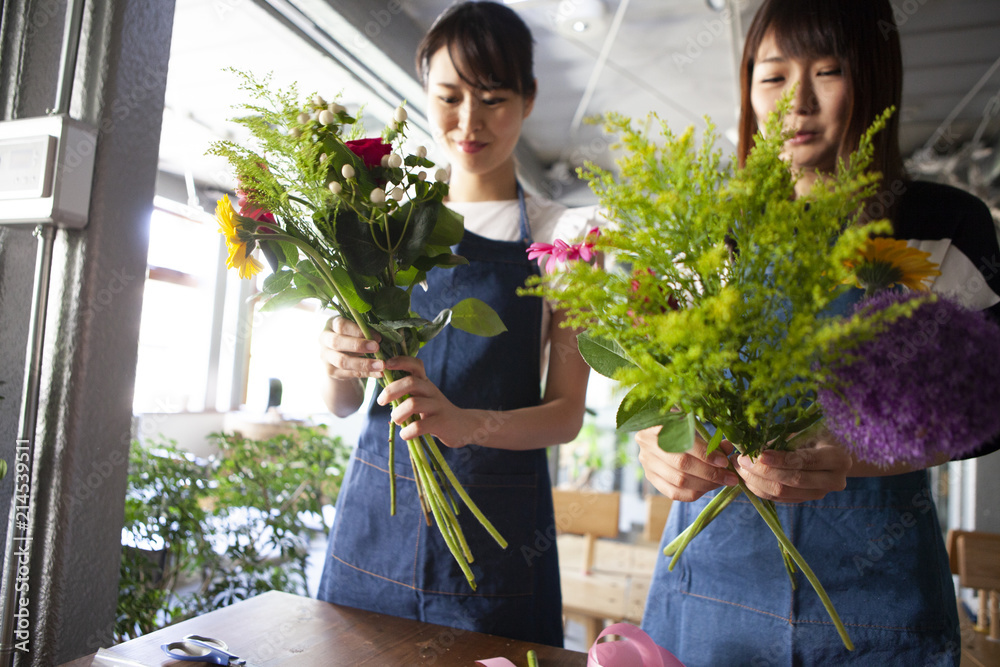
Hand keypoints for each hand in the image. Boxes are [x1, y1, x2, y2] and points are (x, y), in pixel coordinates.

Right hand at [318, 317, 383, 380]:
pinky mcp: (331, 371)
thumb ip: (366, 331)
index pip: (341, 326)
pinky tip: (379, 373)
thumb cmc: (354, 336)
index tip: (377, 337)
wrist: (343, 356)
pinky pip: (349, 373)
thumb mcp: (357, 330)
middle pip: (337, 342)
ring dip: (364, 364)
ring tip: (381, 365)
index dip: (359, 331)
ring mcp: (326, 356)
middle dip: (358, 345)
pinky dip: (366, 374)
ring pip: (342, 361)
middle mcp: (325, 339)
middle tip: (377, 348)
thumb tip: (382, 337)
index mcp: (332, 324)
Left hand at [376, 356, 473, 447]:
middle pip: (411, 382)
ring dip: (398, 414)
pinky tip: (405, 434)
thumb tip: (383, 394)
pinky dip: (407, 432)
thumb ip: (408, 394)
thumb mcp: (425, 398)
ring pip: (413, 404)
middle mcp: (432, 391)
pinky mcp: (441, 423)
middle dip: (391, 390)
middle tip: (381, 401)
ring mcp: (438, 406)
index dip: (401, 361)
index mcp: (426, 383)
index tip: (386, 364)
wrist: (465, 426)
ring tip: (397, 421)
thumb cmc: (437, 413)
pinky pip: (420, 426)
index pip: (416, 365)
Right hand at [636, 426, 739, 501]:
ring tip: (722, 482)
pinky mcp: (650, 478)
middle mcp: (647, 445)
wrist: (657, 429)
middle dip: (710, 474)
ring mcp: (647, 464)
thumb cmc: (678, 423)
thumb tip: (727, 449)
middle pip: (681, 465)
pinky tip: (706, 488)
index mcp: (656, 426)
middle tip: (730, 477)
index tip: (724, 461)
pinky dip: (693, 493)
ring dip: (705, 485)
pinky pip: (673, 493)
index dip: (706, 455)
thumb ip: (708, 438)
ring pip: (678, 482)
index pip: (683, 444)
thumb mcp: (692, 424)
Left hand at [735, 432, 851, 501]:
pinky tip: (746, 478)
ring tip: (739, 468)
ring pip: (783, 493)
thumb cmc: (815, 435)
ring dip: (756, 482)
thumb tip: (753, 448)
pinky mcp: (805, 500)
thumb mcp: (805, 431)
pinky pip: (779, 499)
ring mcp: (820, 494)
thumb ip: (783, 441)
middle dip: (763, 471)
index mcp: (838, 458)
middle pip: (793, 481)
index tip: (758, 454)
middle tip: (742, 461)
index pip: (805, 462)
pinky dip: (759, 489)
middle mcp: (833, 480)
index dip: (779, 459)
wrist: (833, 452)